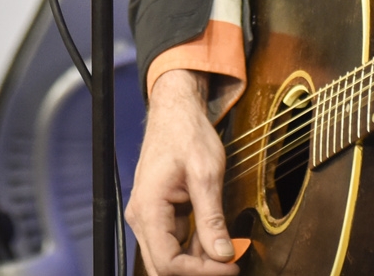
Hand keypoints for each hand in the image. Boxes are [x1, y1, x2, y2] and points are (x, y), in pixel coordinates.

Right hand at [126, 70, 239, 275]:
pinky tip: (217, 240)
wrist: (175, 112)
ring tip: (229, 251)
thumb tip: (223, 254)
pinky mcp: (159, 215)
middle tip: (231, 265)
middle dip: (198, 271)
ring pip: (169, 258)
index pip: (168, 262)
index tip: (231, 265)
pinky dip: (196, 248)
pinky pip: (175, 243)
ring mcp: (148, 217)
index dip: (201, 272)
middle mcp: (142, 217)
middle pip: (163, 267)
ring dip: (199, 261)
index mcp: (148, 208)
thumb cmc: (186, 134)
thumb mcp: (206, 174)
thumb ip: (212, 217)